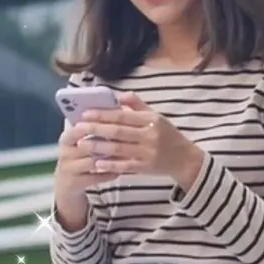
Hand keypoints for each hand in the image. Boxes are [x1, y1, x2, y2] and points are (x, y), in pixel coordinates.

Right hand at [55, 120, 123, 198]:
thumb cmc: (80, 157)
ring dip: (111, 159)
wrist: (67, 184)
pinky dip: (109, 173)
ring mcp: (69, 167)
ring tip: (128, 155)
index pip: (82, 126)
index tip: (120, 121)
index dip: (100, 123)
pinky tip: (122, 170)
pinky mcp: (75, 182)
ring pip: (93, 161)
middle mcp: (65, 151)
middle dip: (107, 141)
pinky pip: (96, 177)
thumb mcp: (82, 141)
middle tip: (128, 138)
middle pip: (87, 143)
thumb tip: (116, 108)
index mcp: (67, 137)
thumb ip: (95, 127)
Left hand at [74, 92, 204, 188]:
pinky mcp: (146, 168)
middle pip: (118, 132)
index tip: (85, 114)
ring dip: (99, 147)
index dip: (103, 114)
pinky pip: (125, 166)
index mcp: (151, 120)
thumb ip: (137, 105)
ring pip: (119, 149)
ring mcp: (148, 153)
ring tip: (82, 144)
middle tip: (78, 128)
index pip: (123, 115)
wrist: (185, 159)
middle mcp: (150, 135)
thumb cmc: (167, 135)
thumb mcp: (156, 116)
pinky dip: (111, 165)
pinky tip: (97, 163)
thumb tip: (119, 95)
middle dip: (96, 129)